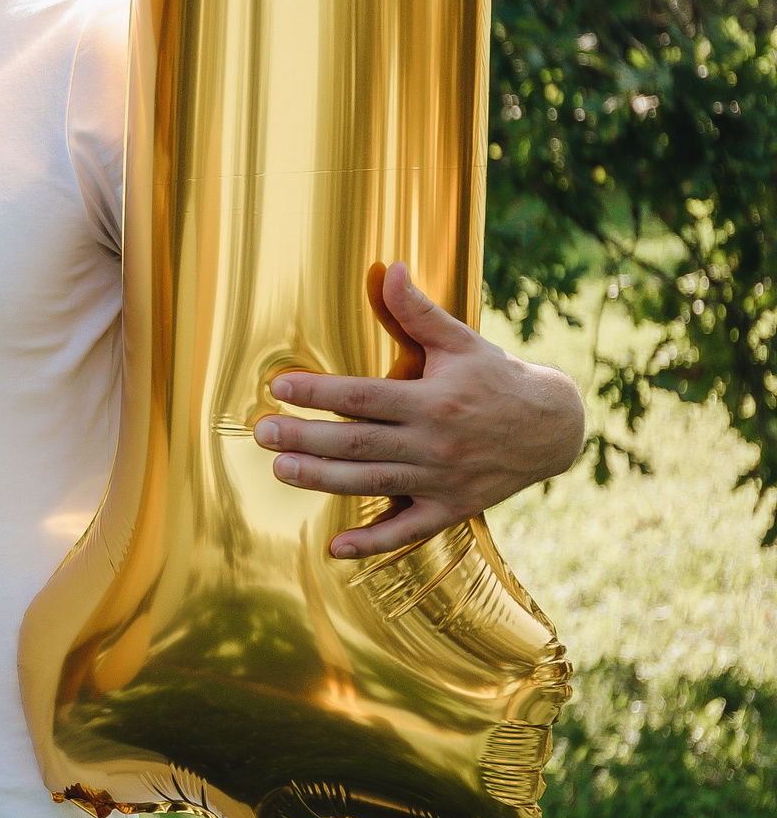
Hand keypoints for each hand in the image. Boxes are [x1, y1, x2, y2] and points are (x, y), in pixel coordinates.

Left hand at [257, 262, 586, 558]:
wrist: (554, 429)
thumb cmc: (498, 378)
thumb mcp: (463, 341)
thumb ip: (419, 312)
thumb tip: (389, 269)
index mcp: (434, 400)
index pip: (364, 397)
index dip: (319, 394)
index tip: (279, 388)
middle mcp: (435, 443)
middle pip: (359, 443)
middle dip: (306, 439)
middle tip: (262, 434)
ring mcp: (443, 480)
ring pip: (373, 483)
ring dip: (323, 481)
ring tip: (280, 471)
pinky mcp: (452, 508)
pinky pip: (408, 531)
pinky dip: (373, 542)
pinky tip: (336, 548)